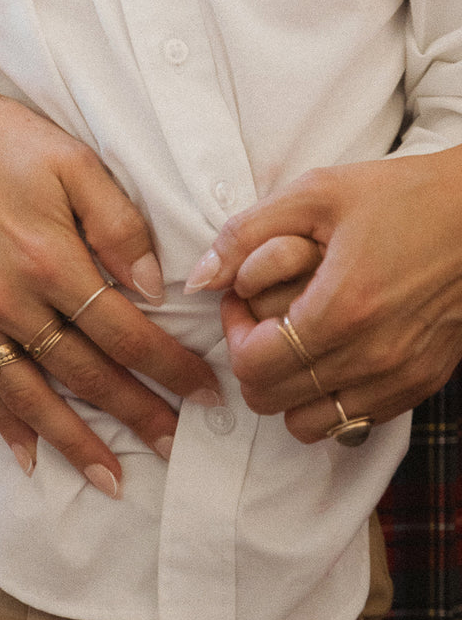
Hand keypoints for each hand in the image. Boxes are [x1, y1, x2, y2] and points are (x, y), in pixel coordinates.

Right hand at [0, 13, 222, 491]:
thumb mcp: (72, 160)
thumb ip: (118, 224)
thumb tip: (152, 289)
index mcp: (49, 257)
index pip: (124, 332)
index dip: (169, 368)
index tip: (205, 393)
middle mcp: (7, 296)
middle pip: (85, 372)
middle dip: (136, 413)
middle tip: (176, 443)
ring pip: (31, 393)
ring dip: (75, 440)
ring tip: (113, 480)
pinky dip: (4, 423)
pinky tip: (30, 455)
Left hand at [187, 148, 461, 441]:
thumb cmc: (399, 196)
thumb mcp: (314, 194)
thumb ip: (245, 235)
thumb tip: (199, 279)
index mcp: (342, 309)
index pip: (253, 366)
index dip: (233, 332)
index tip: (240, 298)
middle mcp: (373, 357)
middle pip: (272, 400)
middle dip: (253, 358)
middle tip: (262, 316)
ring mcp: (401, 378)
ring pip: (310, 425)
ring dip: (289, 387)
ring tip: (295, 337)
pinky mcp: (421, 384)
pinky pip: (355, 422)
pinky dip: (331, 398)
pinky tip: (333, 350)